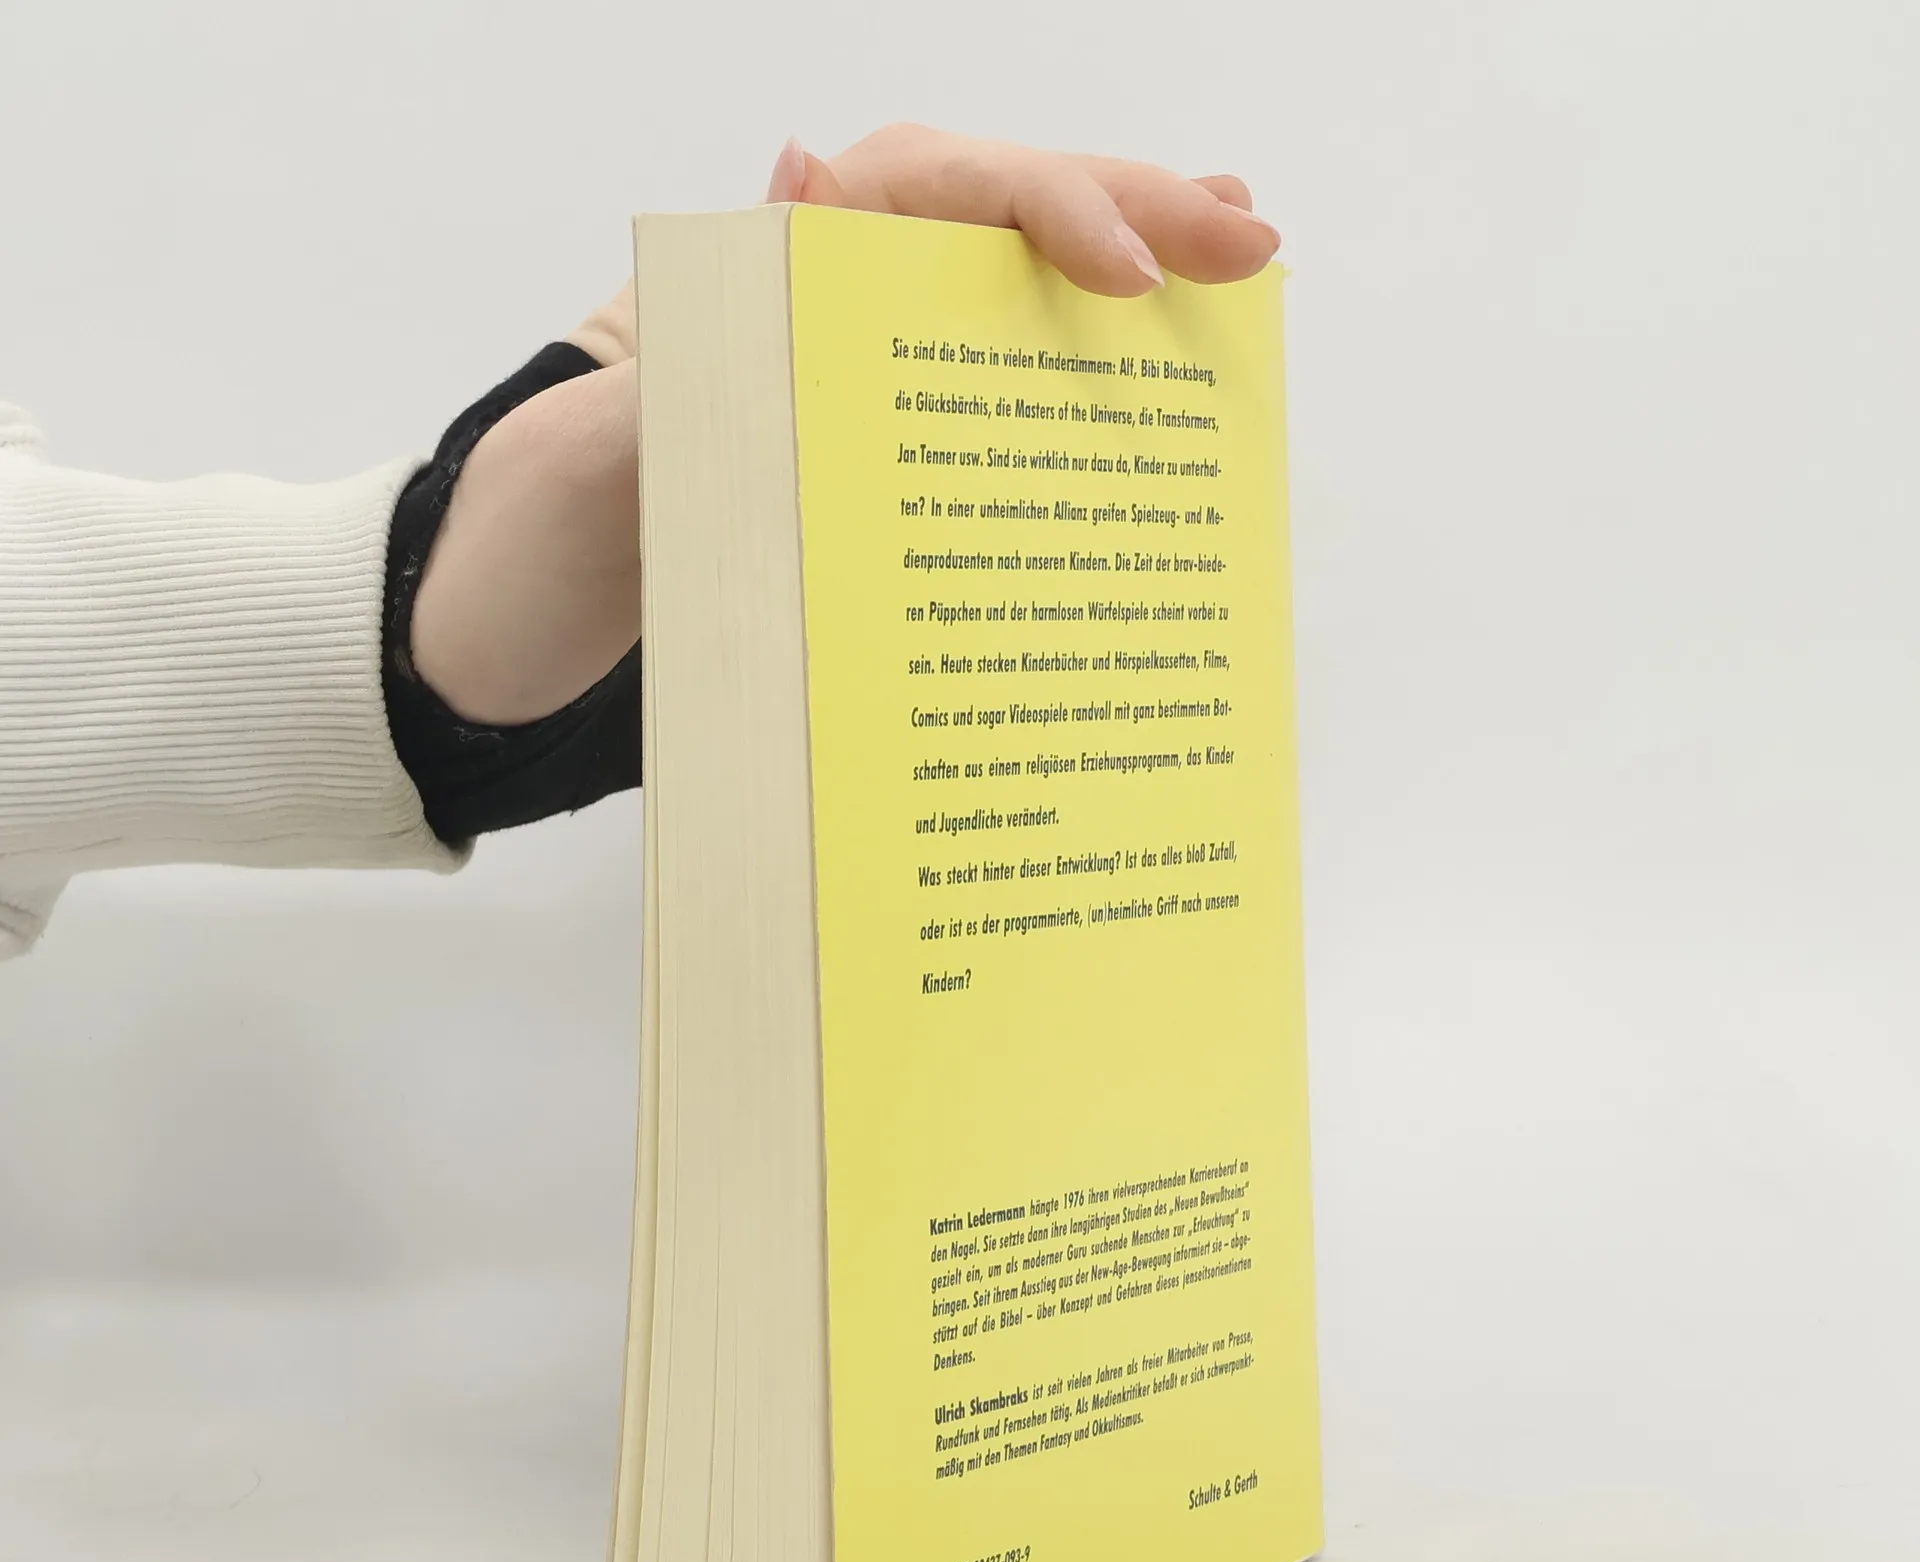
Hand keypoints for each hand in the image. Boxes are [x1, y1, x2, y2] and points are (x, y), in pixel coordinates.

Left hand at [413, 128, 1278, 726]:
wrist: (482, 640)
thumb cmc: (522, 544)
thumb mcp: (591, 444)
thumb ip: (698, 335)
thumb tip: (812, 185)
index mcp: (753, 278)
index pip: (927, 195)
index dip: (1042, 214)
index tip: (1131, 281)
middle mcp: (811, 307)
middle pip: (990, 220)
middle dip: (1124, 215)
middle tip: (1250, 239)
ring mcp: (838, 381)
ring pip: (997, 296)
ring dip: (1117, 274)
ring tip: (1232, 268)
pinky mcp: (851, 463)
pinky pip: (973, 399)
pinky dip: (1063, 384)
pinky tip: (1141, 389)